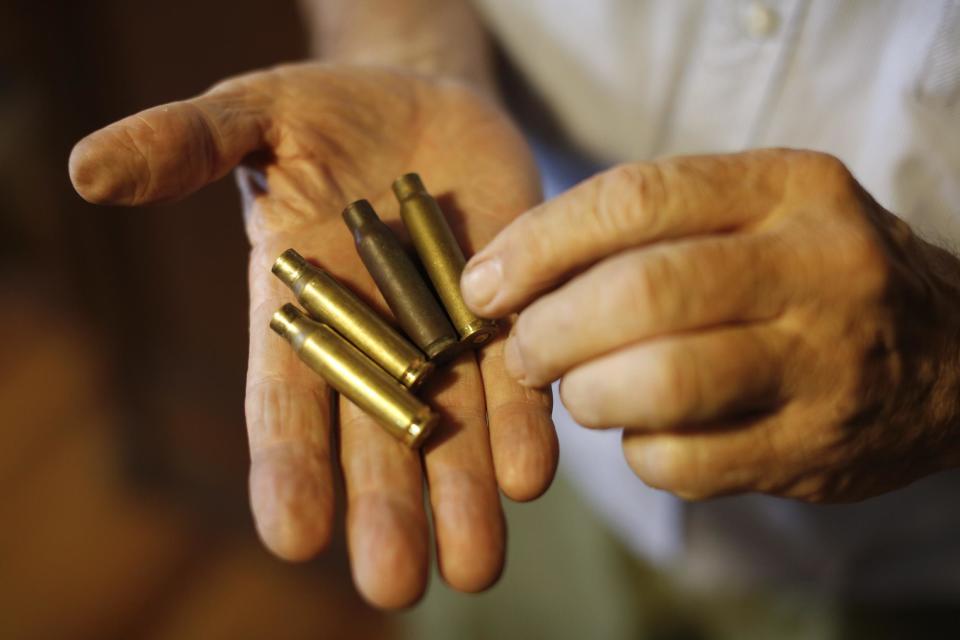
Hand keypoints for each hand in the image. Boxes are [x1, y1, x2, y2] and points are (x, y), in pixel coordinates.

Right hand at [69, 62, 556, 606]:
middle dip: (385, 509)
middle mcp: (373, 344)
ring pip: (452, 432)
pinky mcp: (507, 315)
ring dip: (462, 498)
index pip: (285, 402)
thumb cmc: (325, 114)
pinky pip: (516, 381)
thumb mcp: (254, 114)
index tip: (292, 534)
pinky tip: (529, 477)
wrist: (424, 102)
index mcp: (297, 315)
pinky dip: (523, 428)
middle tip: (395, 583)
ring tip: (473, 565)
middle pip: (375, 439)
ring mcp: (444, 337)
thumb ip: (185, 144)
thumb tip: (87, 168)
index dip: (286, 466)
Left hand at [461, 149, 959, 502]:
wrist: (950, 356)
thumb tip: (512, 277)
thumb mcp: (756, 214)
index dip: (539, 244)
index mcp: (788, 187)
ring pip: (662, 383)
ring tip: (578, 391)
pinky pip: (684, 462)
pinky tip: (643, 432)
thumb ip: (650, 229)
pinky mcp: (813, 450)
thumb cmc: (811, 274)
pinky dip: (637, 452)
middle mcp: (816, 267)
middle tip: (520, 351)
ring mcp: (823, 364)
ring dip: (588, 395)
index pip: (636, 199)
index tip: (484, 283)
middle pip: (641, 294)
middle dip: (549, 331)